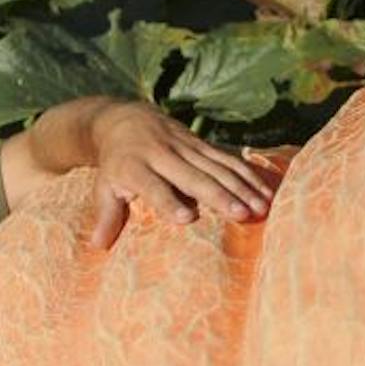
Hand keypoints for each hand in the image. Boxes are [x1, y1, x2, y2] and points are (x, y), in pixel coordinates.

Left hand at [86, 102, 282, 247]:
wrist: (121, 120)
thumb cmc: (113, 166)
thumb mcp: (103, 187)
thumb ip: (106, 214)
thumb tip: (97, 245)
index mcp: (135, 167)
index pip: (153, 186)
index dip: (168, 201)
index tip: (186, 218)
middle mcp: (162, 153)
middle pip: (193, 176)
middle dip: (219, 195)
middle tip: (241, 214)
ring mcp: (184, 145)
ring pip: (217, 166)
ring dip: (242, 186)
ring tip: (262, 208)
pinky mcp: (199, 142)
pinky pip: (228, 158)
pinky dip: (248, 174)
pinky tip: (267, 191)